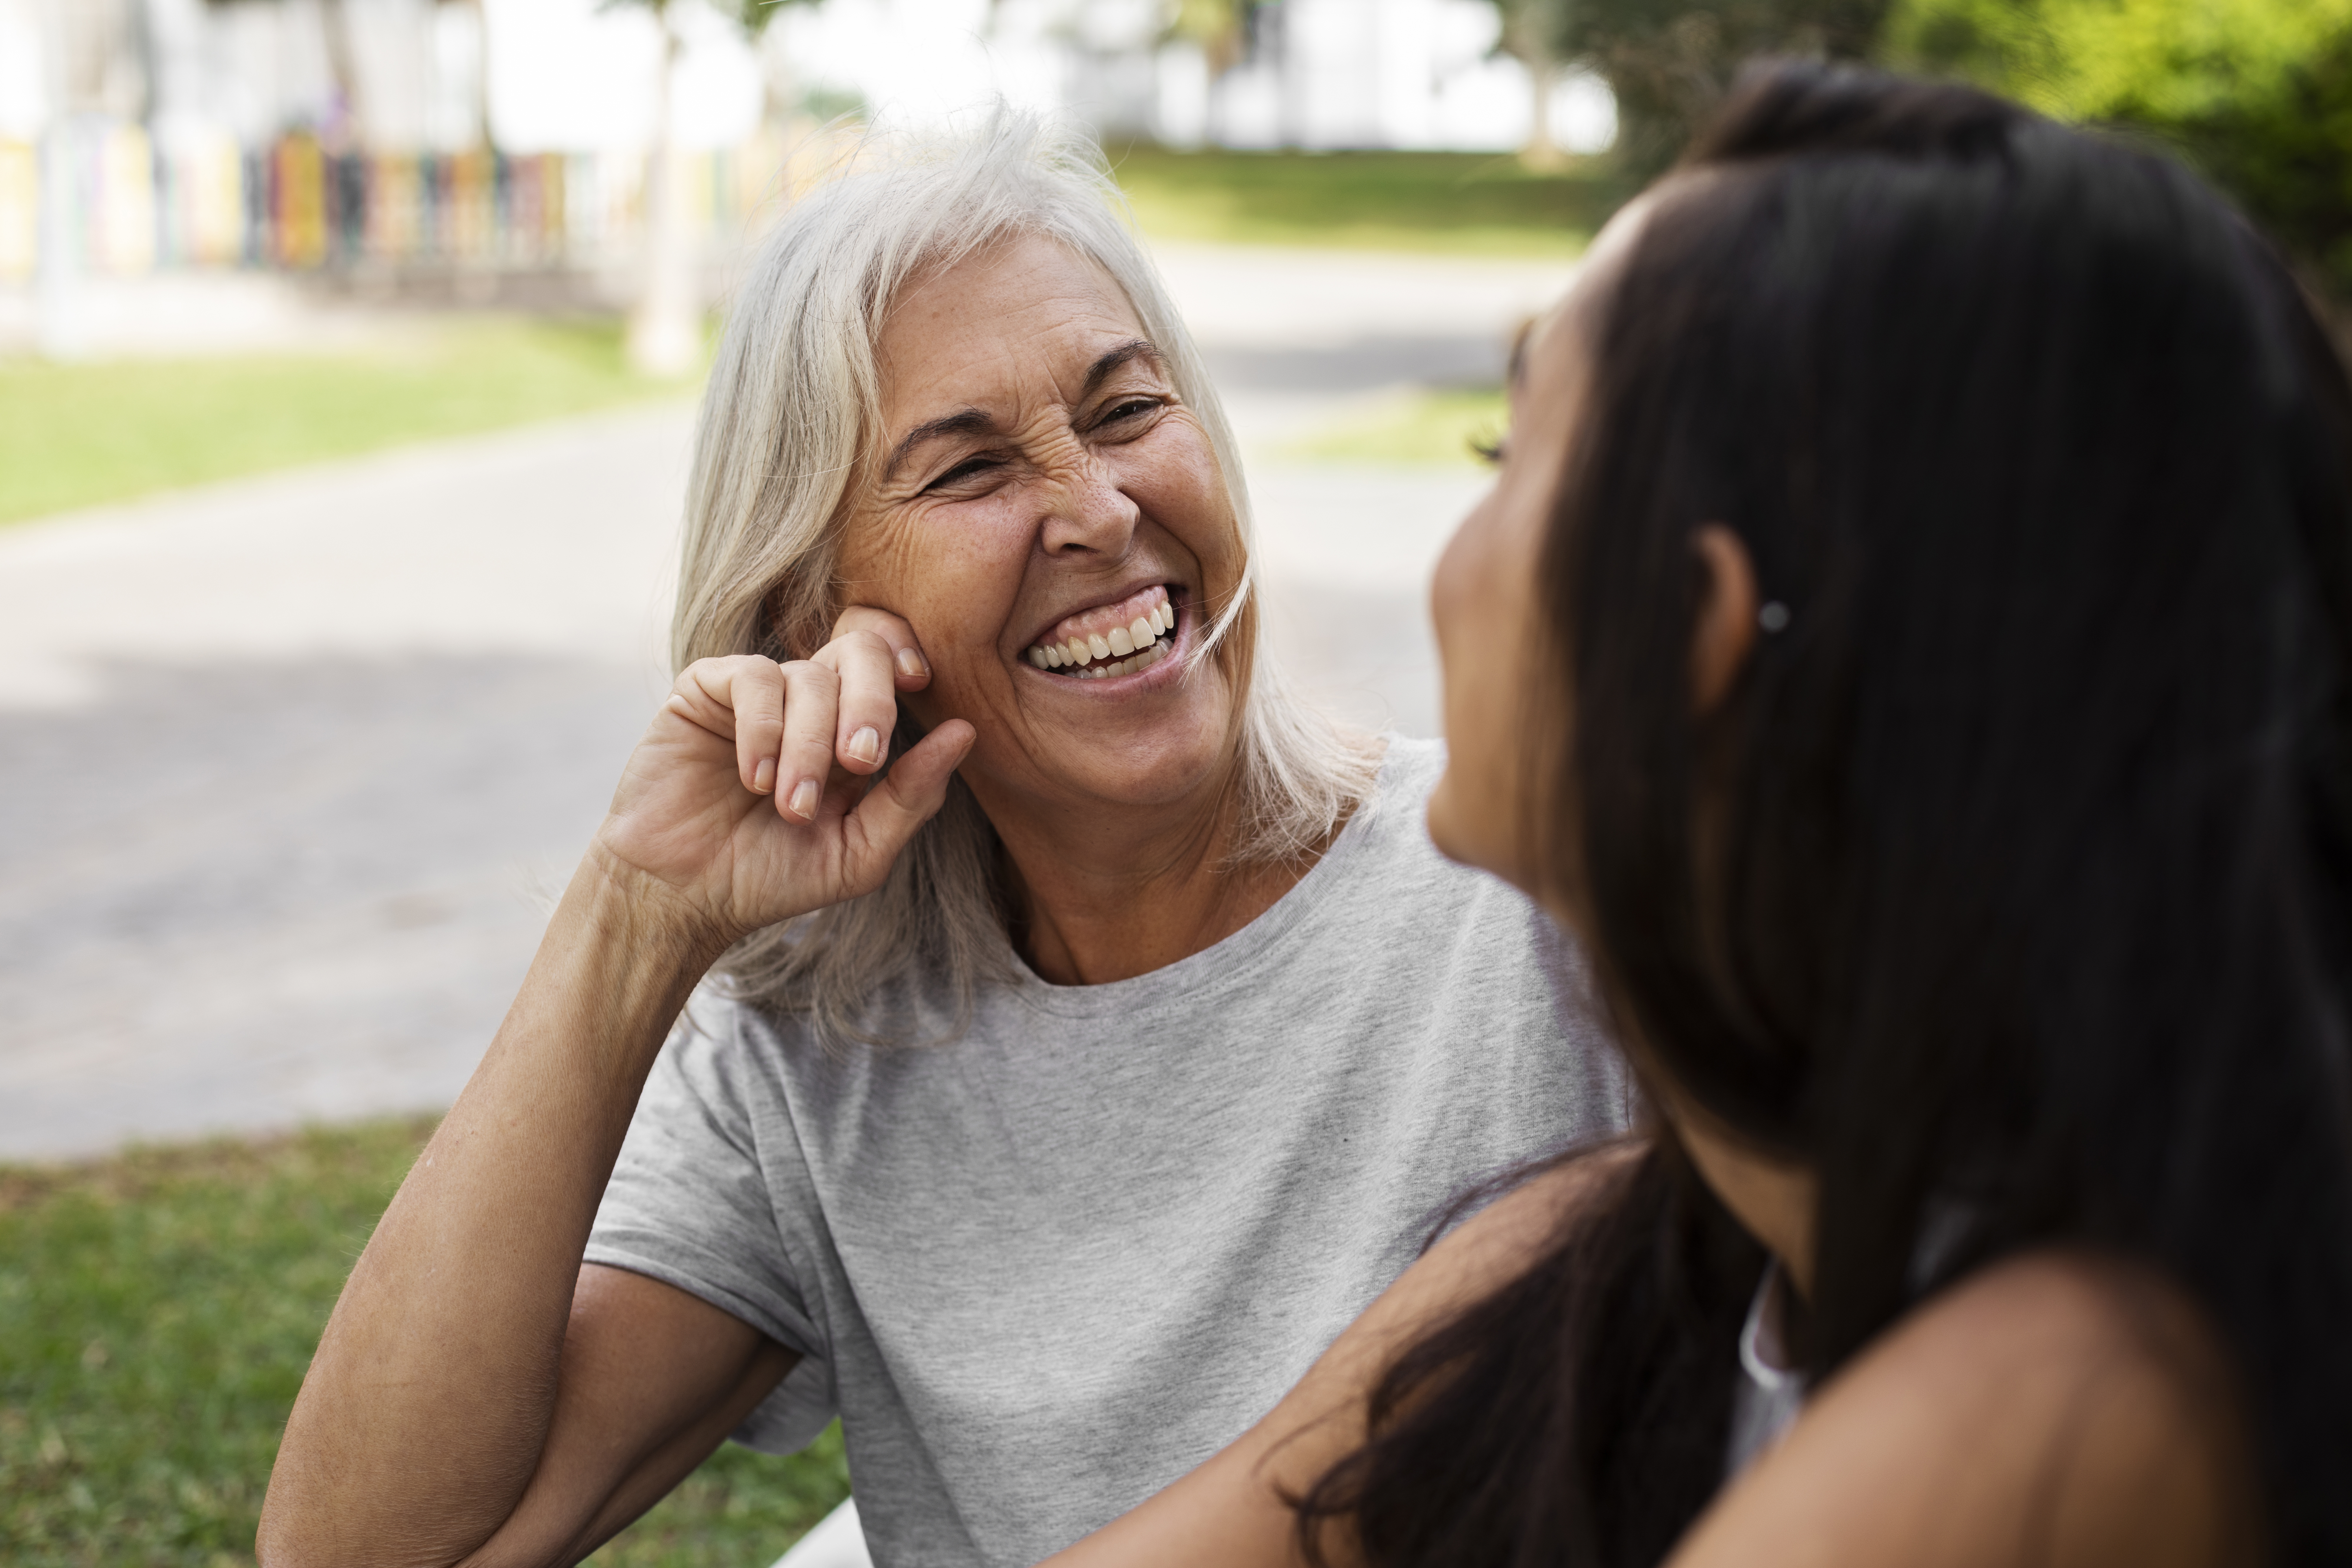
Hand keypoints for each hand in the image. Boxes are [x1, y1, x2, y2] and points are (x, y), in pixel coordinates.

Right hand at [591, 607, 973, 944]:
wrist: (683, 897)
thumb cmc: (771, 878)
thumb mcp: (859, 852)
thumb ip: (912, 796)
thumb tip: (965, 733)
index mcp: (852, 729)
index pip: (892, 663)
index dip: (906, 659)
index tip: (919, 684)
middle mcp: (809, 701)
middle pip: (860, 651)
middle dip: (871, 703)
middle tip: (861, 761)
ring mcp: (758, 692)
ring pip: (807, 675)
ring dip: (808, 746)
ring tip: (791, 807)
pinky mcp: (705, 690)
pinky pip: (752, 678)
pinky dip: (763, 729)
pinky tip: (755, 777)